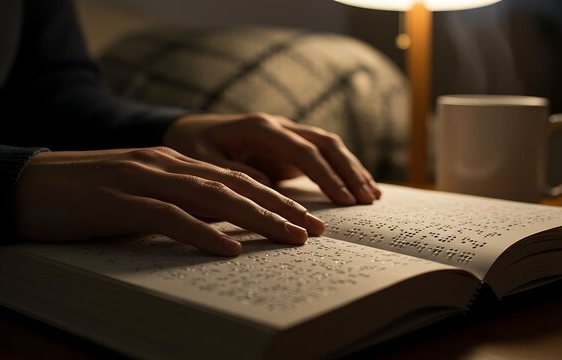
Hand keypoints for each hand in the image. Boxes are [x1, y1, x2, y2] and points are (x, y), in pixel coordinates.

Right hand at [15, 147, 325, 255]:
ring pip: (213, 197)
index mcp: (175, 163)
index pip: (236, 180)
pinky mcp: (119, 202)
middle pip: (236, 186)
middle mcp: (167, 166)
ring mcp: (143, 180)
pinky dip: (203, 232)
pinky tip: (230, 248)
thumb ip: (183, 202)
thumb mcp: (145, 194)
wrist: (31, 184)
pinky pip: (169, 217)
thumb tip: (225, 226)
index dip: (275, 199)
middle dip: (280, 208)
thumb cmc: (92, 195)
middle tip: (314, 230)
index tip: (307, 220)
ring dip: (256, 218)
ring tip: (289, 237)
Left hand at [163, 113, 380, 204]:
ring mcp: (287, 134)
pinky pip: (324, 155)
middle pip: (325, 143)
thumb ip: (232, 173)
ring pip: (329, 146)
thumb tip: (268, 190)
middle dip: (348, 171)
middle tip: (366, 200)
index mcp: (260, 127)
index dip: (325, 174)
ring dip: (352, 169)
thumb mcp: (202, 161)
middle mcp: (279, 125)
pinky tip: (359, 187)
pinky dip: (343, 170)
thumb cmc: (193, 147)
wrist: (190, 131)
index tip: (343, 199)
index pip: (302, 150)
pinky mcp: (290, 147)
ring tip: (372, 196)